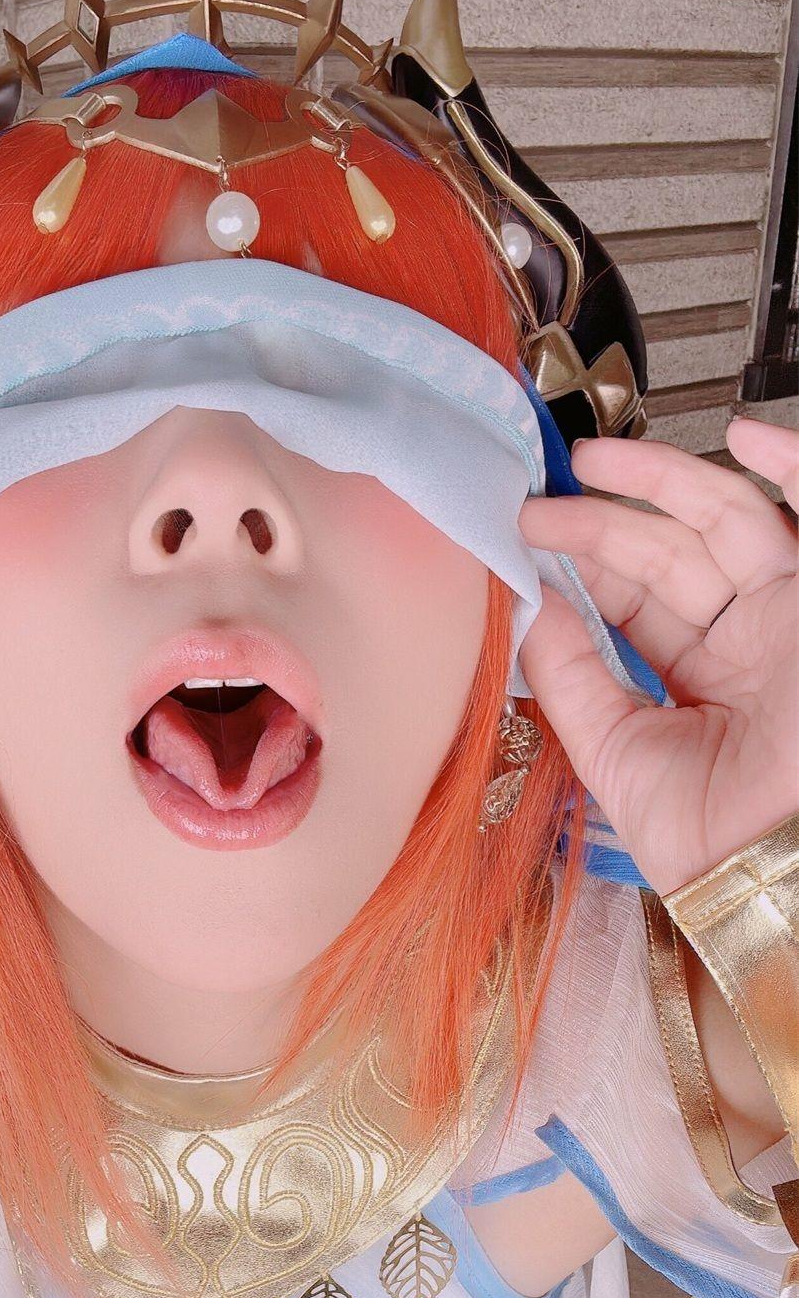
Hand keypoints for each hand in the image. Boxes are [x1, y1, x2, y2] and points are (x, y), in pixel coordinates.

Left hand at [517, 418, 797, 895]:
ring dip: (663, 481)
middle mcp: (747, 639)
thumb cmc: (701, 832)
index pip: (639, 595)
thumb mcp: (611, 746)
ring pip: (726, 520)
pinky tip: (744, 435)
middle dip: (605, 520)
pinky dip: (792, 466)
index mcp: (700, 676)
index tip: (529, 536)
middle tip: (542, 501)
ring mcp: (788, 617)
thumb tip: (526, 602)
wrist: (764, 863)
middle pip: (673, 551)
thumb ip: (568, 672)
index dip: (587, 560)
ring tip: (590, 460)